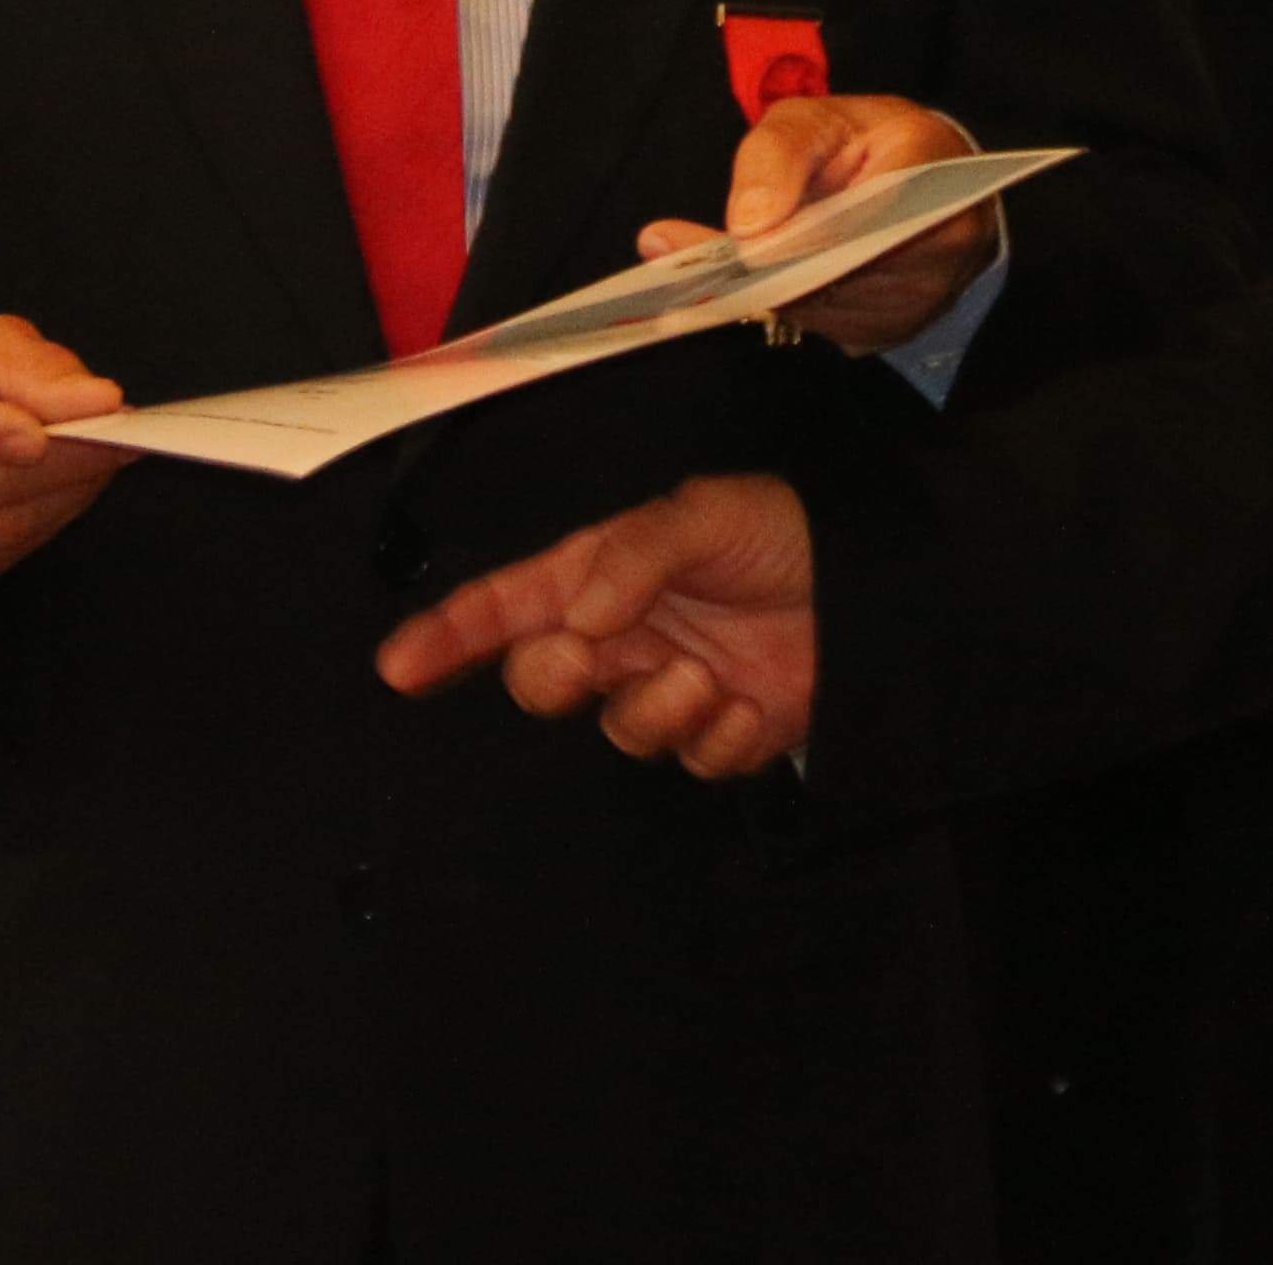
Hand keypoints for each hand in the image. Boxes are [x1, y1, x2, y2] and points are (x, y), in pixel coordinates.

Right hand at [376, 472, 819, 776]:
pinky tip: (749, 703)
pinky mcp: (720, 733)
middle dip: (551, 676)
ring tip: (704, 674)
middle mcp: (623, 638)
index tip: (397, 666)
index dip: (449, 637)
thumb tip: (578, 613)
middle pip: (542, 680)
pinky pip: (692, 759)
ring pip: (618, 729)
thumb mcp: (705, 514)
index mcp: (602, 576)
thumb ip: (635, 555)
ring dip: (653, 708)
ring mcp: (668, 688)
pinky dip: (716, 738)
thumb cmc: (779, 532)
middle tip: (589, 656)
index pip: (508, 607)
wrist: (874, 587)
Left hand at [636, 90, 991, 357]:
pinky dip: (782, 300)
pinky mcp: (889, 332)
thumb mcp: (819, 117)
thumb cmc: (871, 141)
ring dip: (760, 285)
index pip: (856, 218)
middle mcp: (941, 248)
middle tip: (669, 249)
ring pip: (816, 306)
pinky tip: (754, 275)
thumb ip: (779, 153)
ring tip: (703, 259)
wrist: (937, 188)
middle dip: (751, 264)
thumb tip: (746, 224)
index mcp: (931, 176)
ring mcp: (918, 301)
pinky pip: (819, 325)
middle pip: (828, 273)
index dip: (788, 238)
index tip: (726, 240)